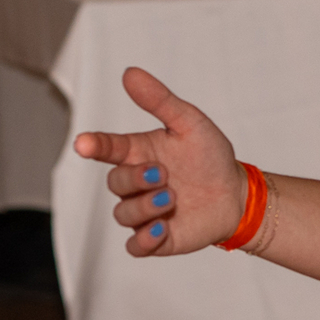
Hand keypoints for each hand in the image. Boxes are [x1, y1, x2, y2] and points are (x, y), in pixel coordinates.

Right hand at [71, 67, 253, 253]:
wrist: (236, 194)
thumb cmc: (210, 156)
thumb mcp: (189, 123)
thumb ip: (159, 100)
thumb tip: (130, 73)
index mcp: (138, 153)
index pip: (106, 148)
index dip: (93, 145)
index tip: (83, 144)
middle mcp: (136, 183)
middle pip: (114, 183)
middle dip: (135, 179)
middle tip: (163, 175)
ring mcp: (144, 211)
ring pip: (124, 214)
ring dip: (146, 207)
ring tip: (173, 199)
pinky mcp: (156, 239)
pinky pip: (135, 246)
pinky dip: (144, 240)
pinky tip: (162, 228)